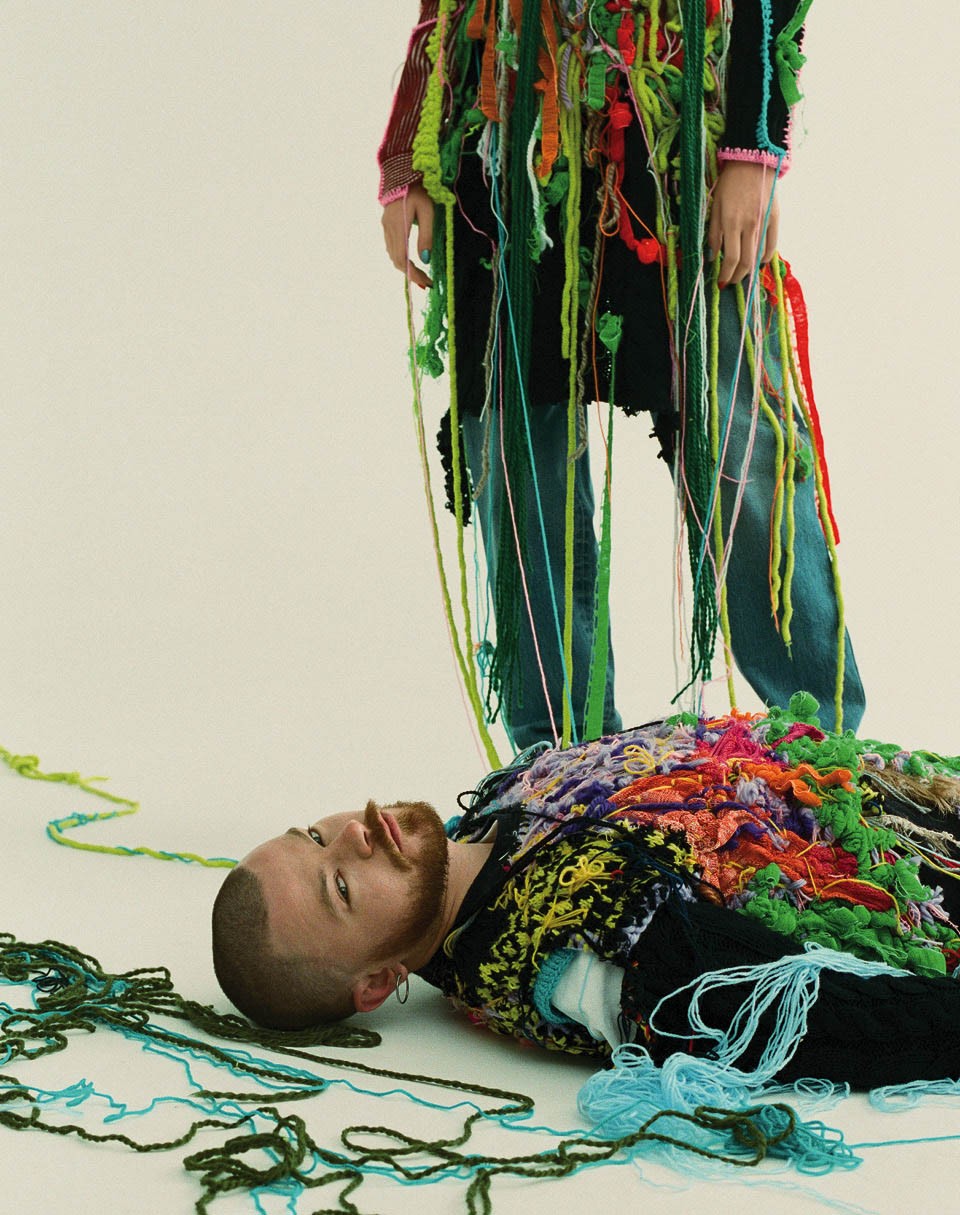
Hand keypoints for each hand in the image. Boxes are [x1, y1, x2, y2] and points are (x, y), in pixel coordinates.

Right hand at [381, 184, 434, 288]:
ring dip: (406, 268)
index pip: (403, 259)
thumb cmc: (418, 190)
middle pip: (397, 261)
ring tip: (421, 276)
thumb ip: (426, 235)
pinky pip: (392, 248)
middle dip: (412, 274)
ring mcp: (386, 228)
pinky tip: (411, 262)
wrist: (401, 174)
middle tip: (426, 283)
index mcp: (398, 227)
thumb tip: (425, 260)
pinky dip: (401, 259)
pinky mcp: (386, 226)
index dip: (413, 274)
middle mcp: (389, 230)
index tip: (426, 283)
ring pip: (393, 256)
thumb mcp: (427, 211)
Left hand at [707, 161, 779, 286]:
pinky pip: (772, 245)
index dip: (725, 275)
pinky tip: (757, 261)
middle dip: (736, 277)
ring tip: (741, 275)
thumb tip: (713, 257)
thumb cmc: (729, 183)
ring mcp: (764, 222)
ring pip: (758, 256)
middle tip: (729, 282)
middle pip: (745, 263)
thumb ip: (714, 233)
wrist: (753, 160)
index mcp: (731, 222)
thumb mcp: (715, 207)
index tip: (720, 282)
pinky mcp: (775, 218)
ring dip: (749, 271)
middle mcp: (749, 225)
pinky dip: (764, 257)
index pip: (730, 259)